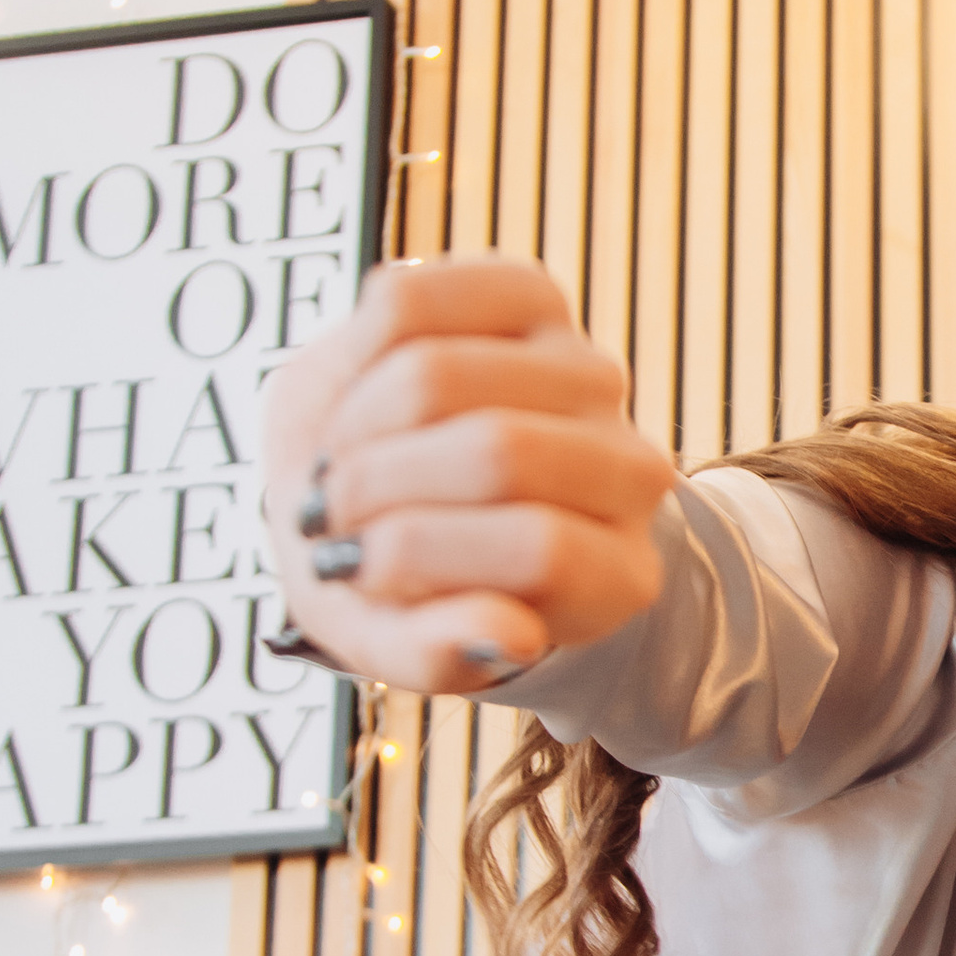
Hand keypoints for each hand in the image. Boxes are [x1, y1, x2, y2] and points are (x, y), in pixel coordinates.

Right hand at [259, 255, 677, 695]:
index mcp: (616, 574)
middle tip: (326, 515)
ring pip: (442, 373)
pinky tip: (353, 394)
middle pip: (495, 450)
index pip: (538, 550)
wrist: (387, 496)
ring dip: (352, 425)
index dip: (417, 555)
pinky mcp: (530, 299)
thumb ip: (436, 655)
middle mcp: (628, 469)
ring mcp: (587, 374)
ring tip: (335, 462)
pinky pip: (412, 302)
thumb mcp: (395, 643)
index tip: (350, 572)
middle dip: (372, 485)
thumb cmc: (400, 582)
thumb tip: (512, 637)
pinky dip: (353, 351)